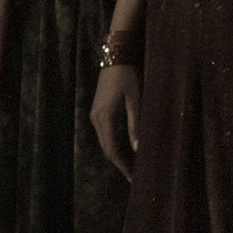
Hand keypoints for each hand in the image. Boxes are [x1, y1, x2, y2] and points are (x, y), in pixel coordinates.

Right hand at [90, 62, 139, 180]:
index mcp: (105, 118)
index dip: (123, 166)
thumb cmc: (128, 75)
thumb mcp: (135, 100)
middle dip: (120, 164)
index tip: (133, 178)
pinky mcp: (97, 109)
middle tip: (134, 177)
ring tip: (131, 165)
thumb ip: (136, 125)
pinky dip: (113, 144)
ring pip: (104, 142)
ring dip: (116, 155)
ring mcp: (94, 114)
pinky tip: (124, 148)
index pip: (113, 150)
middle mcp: (96, 118)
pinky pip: (104, 133)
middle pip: (106, 149)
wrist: (116, 55)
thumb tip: (138, 149)